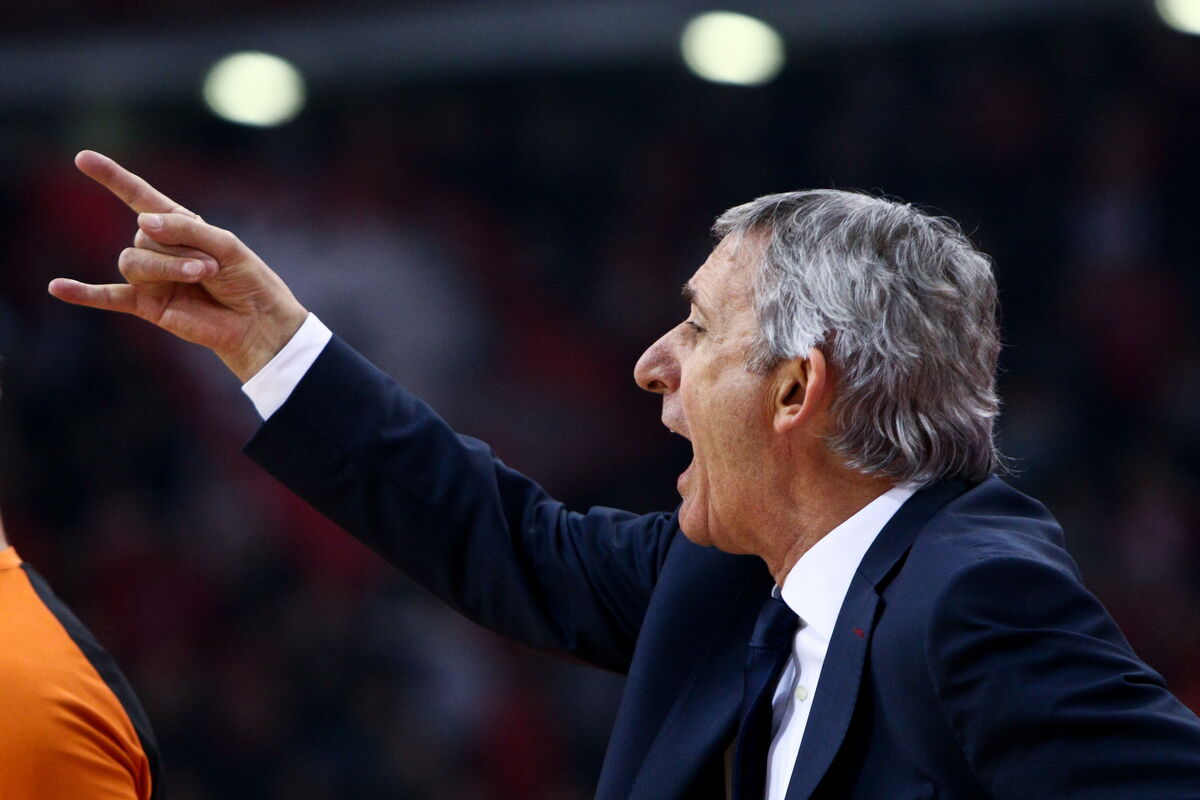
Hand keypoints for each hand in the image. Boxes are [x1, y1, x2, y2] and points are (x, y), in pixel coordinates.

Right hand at [48, 151, 308, 382]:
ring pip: (134, 262)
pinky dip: (84, 293)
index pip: (140, 196)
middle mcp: (160, 249)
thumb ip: (185, 230)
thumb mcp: (225, 245)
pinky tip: (58, 288)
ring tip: (202, 275)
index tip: (83, 158)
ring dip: (168, 267)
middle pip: (144, 235)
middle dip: (179, 249)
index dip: (113, 177)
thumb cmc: (247, 280)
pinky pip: (109, 297)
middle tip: (212, 265)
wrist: (257, 322)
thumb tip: (140, 222)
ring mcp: (151, 278)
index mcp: (178, 226)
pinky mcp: (147, 306)